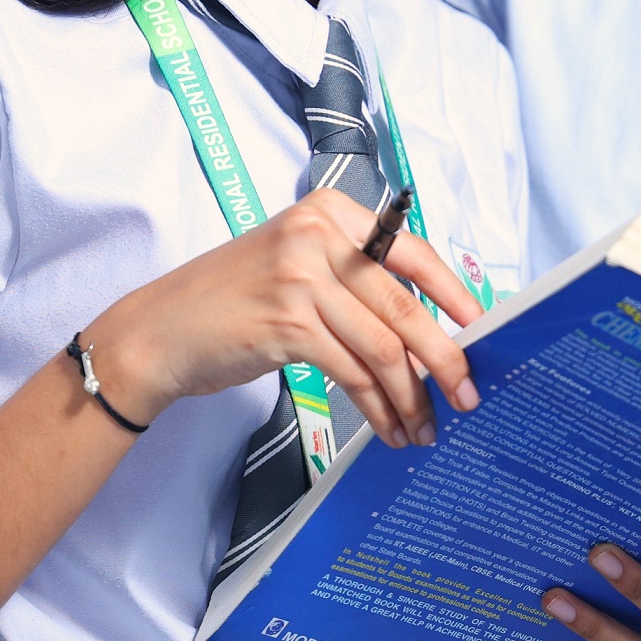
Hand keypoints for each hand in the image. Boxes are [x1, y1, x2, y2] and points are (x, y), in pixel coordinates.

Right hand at [78, 186, 482, 446]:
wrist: (157, 332)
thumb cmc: (229, 304)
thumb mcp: (294, 267)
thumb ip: (352, 280)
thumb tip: (425, 325)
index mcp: (328, 213)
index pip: (410, 251)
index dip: (454, 293)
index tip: (483, 328)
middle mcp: (318, 235)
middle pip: (405, 304)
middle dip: (446, 357)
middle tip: (468, 395)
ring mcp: (302, 277)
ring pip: (384, 345)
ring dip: (412, 395)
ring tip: (426, 426)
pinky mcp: (288, 323)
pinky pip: (354, 371)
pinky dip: (379, 405)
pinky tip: (389, 427)